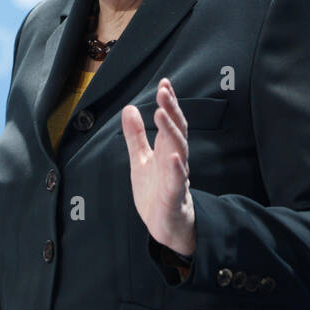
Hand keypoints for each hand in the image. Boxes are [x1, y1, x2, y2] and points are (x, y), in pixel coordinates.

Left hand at [122, 78, 196, 256]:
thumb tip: (130, 108)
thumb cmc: (155, 191)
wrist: (165, 225)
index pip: (171, 122)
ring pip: (179, 152)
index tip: (164, 83)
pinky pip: (178, 182)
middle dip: (171, 111)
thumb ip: (135, 135)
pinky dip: (176, 168)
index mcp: (167, 150)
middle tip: (164, 91)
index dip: (169, 103)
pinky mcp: (175, 197)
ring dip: (172, 132)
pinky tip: (172, 156)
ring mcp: (177, 178)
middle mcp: (175, 160)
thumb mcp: (140, 159)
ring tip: (162, 114)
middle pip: (177, 131)